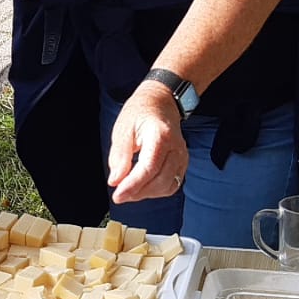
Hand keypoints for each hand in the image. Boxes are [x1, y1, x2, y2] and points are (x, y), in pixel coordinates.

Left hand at [106, 84, 188, 205]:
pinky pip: (172, 185)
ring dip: (146, 193)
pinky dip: (156, 191)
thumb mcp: (123, 129)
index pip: (149, 168)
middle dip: (137, 192)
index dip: (132, 186)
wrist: (161, 103)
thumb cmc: (141, 112)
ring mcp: (182, 157)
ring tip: (129, 189)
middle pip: (160, 181)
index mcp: (160, 136)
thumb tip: (115, 180)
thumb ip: (119, 156)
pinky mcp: (182, 164)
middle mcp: (176, 148)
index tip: (117, 195)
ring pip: (167, 186)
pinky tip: (143, 187)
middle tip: (119, 193)